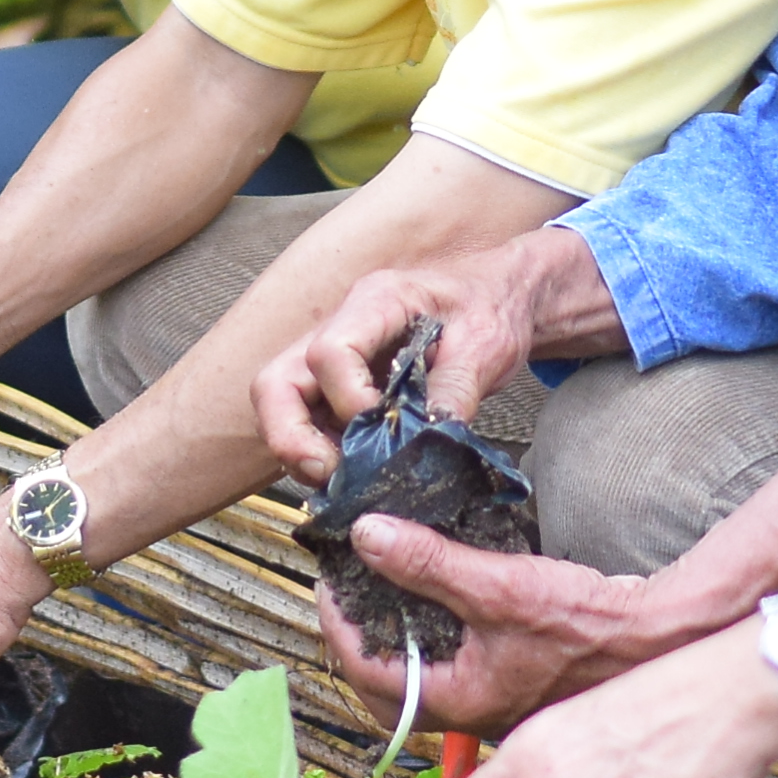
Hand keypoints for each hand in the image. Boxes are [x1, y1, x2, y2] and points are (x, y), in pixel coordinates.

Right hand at [256, 249, 551, 486]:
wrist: (502, 296)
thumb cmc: (492, 307)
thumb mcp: (488, 345)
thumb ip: (455, 392)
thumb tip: (426, 446)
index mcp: (376, 301)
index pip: (329, 352)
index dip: (349, 401)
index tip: (385, 428)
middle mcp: (342, 327)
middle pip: (276, 383)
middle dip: (290, 437)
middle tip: (330, 474)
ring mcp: (336, 358)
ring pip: (283, 406)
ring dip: (303, 451)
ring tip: (346, 481)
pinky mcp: (343, 385)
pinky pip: (311, 422)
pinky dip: (323, 452)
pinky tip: (356, 473)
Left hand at [317, 519, 656, 735]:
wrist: (654, 639)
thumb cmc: (588, 623)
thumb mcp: (501, 584)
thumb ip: (431, 562)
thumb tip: (368, 535)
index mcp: (457, 702)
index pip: (364, 671)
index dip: (335, 623)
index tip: (328, 581)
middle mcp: (466, 713)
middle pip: (380, 690)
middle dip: (354, 643)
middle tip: (345, 594)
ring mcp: (487, 702)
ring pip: (413, 682)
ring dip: (389, 642)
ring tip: (378, 594)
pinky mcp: (505, 684)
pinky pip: (444, 670)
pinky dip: (425, 641)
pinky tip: (432, 605)